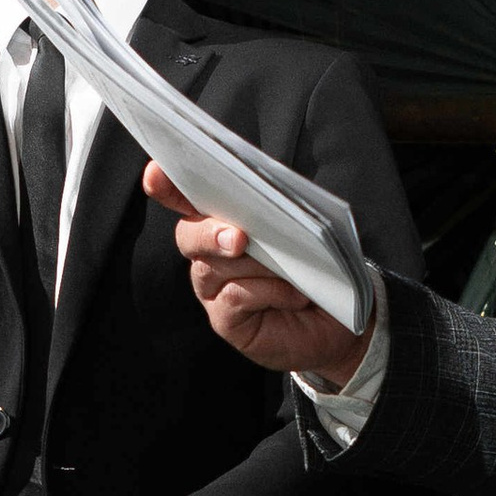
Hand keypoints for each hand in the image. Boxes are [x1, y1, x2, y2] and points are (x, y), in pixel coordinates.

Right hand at [139, 163, 372, 384]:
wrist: (340, 322)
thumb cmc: (319, 269)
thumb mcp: (302, 232)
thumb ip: (276, 212)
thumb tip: (263, 203)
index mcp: (223, 222)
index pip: (187, 198)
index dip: (167, 186)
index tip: (154, 174)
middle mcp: (210, 255)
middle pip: (189, 234)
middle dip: (209, 233)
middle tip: (239, 238)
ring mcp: (213, 290)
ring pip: (213, 267)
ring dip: (255, 264)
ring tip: (292, 269)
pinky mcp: (225, 321)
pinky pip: (233, 296)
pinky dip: (268, 290)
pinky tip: (295, 294)